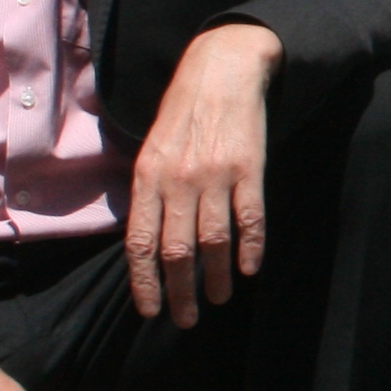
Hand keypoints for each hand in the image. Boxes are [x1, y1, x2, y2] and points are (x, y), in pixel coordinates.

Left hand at [128, 23, 281, 324]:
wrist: (220, 71)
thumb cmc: (182, 114)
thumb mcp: (150, 149)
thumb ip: (148, 194)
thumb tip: (146, 245)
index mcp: (147, 177)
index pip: (140, 242)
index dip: (145, 282)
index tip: (151, 311)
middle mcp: (177, 179)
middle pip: (176, 250)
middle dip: (180, 292)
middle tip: (186, 320)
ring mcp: (214, 175)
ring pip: (213, 241)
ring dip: (215, 277)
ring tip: (219, 299)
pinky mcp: (248, 168)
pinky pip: (250, 218)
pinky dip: (250, 248)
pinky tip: (249, 269)